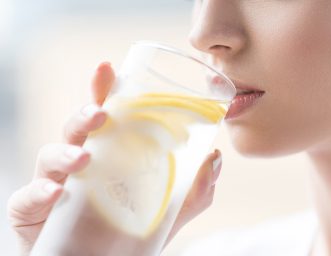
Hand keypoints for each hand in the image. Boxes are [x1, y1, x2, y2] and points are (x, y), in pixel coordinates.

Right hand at [7, 62, 221, 254]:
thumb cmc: (131, 230)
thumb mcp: (170, 209)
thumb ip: (196, 187)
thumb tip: (216, 157)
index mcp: (109, 154)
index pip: (106, 117)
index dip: (104, 91)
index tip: (109, 69)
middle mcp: (80, 162)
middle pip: (79, 127)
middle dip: (87, 114)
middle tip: (102, 113)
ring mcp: (55, 183)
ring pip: (52, 155)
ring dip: (65, 152)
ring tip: (84, 157)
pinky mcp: (34, 210)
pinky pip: (30, 196)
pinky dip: (40, 192)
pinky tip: (55, 193)